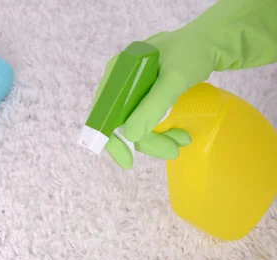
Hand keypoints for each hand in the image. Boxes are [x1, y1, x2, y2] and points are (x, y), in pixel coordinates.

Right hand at [98, 28, 215, 167]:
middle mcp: (121, 82)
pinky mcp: (146, 97)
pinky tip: (179, 134)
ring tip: (183, 140)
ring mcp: (133, 91)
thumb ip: (153, 105)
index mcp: (118, 71)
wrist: (212, 42)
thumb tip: (130, 136)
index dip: (111, 139)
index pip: (103, 113)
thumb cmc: (193, 52)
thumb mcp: (175, 79)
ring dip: (159, 139)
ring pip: (136, 126)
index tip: (128, 161)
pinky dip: (162, 131)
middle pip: (123, 124)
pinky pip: (147, 121)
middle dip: (148, 141)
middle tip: (174, 151)